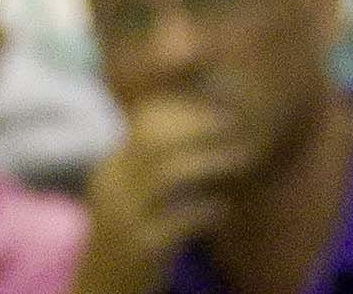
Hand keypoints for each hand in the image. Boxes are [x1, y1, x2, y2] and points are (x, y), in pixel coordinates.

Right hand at [77, 98, 254, 293]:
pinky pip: (177, 220)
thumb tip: (198, 140)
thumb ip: (156, 172)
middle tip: (232, 121)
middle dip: (197, 123)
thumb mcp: (134, 202)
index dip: (182, 106)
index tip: (216, 103)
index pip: (144, 120)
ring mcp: (124, 217)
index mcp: (112, 169)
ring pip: (166, 172)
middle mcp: (113, 185)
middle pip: (154, 137)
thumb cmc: (127, 248)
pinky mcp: (140, 249)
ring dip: (208, 160)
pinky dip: (205, 209)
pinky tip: (223, 209)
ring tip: (240, 158)